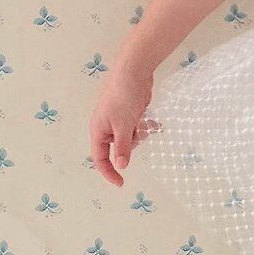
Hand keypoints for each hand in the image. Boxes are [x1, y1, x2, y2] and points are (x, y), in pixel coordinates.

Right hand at [89, 66, 153, 185]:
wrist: (134, 71)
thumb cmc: (123, 97)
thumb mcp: (123, 125)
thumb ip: (122, 147)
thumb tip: (121, 166)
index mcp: (98, 130)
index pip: (100, 158)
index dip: (109, 172)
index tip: (121, 183)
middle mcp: (106, 127)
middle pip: (117, 148)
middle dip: (130, 145)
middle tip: (138, 132)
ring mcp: (119, 120)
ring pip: (130, 138)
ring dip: (140, 134)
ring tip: (145, 121)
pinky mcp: (130, 114)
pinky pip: (138, 127)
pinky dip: (146, 126)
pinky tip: (155, 121)